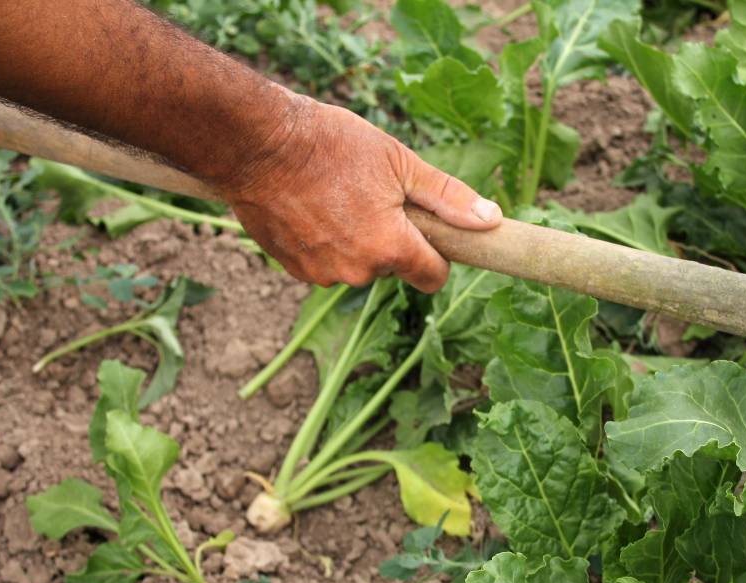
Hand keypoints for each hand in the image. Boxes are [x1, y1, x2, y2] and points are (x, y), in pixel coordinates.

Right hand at [221, 94, 501, 291]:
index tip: (427, 231)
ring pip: (357, 265)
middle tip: (370, 195)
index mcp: (390, 247)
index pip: (432, 275)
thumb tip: (490, 220)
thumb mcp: (399, 161)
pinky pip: (325, 263)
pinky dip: (324, 242)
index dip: (435, 254)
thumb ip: (448, 197)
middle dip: (390, 238)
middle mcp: (357, 271)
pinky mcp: (292, 270)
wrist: (254, 143)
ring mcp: (321, 274)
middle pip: (392, 266)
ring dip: (355, 240)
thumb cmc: (330, 144)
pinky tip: (310, 207)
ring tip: (335, 197)